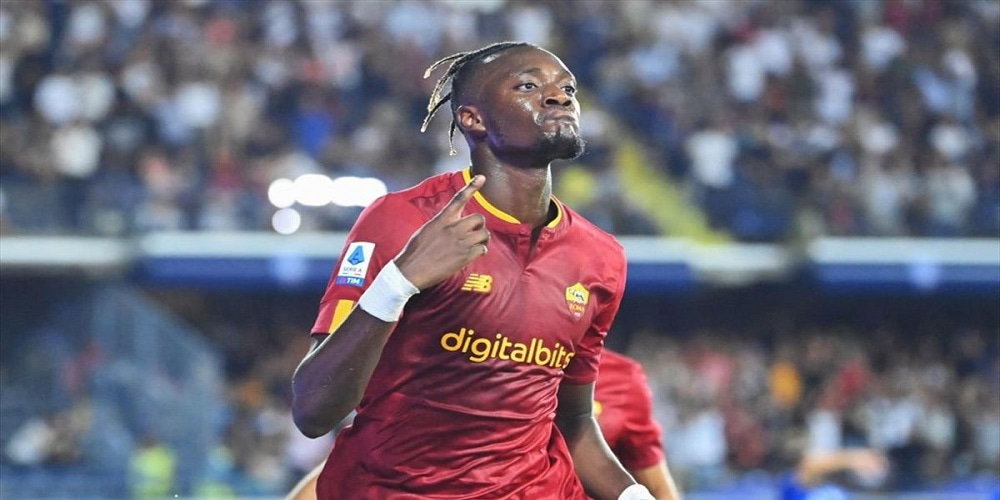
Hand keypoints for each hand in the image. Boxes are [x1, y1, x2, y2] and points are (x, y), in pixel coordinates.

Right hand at [394, 175, 489, 289]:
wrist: (410, 271)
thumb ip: (441, 224)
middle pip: (479, 218)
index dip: (472, 186)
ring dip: (482, 239)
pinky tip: (473, 254)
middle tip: (474, 233)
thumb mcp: (426, 230)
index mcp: (442, 219)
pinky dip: (480, 251)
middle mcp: (453, 228)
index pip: (459, 199)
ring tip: (475, 244)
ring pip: (484, 234)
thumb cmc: (415, 251)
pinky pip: (483, 249)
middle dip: (479, 226)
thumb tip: (452, 224)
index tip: (482, 177)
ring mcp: (460, 242)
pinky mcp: (464, 256)